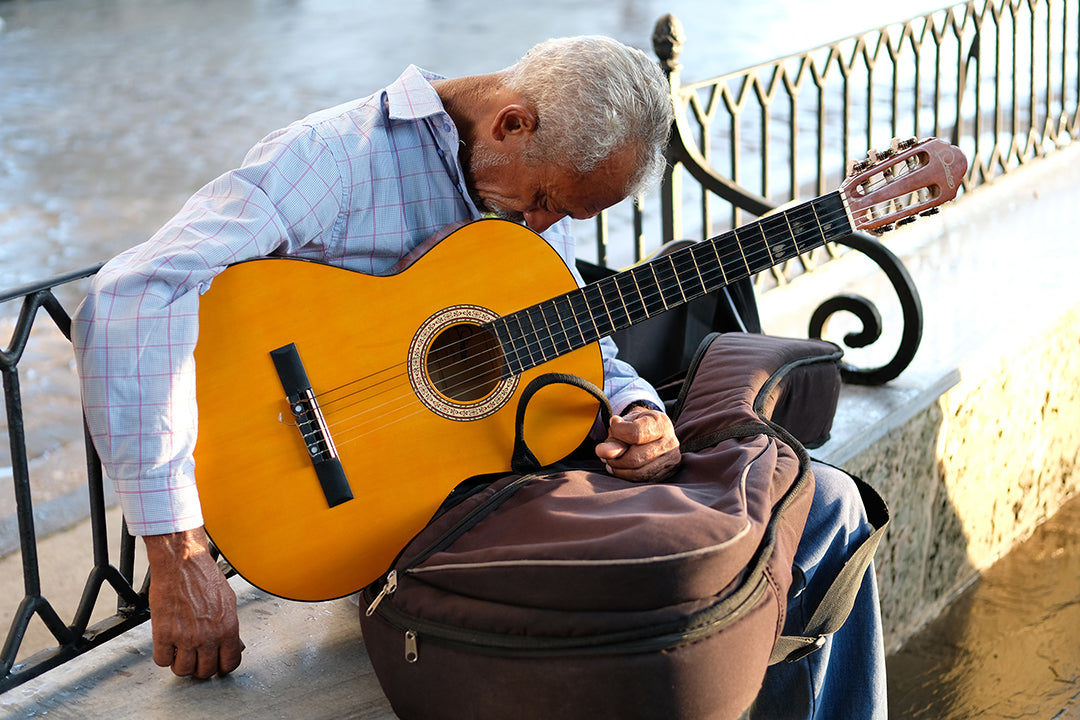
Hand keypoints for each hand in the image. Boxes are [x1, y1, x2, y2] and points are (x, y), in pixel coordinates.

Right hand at [143, 527, 244, 678]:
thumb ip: (230, 627)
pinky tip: (167, 645)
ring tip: (180, 652)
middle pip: (205, 671)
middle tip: (196, 656)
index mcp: (227, 628)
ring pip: (183, 670)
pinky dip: (164, 656)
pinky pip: (162, 660)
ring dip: (181, 664)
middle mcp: (208, 637)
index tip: (216, 663)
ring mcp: (185, 638)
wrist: (182, 564)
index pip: (229, 663)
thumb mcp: (228, 602)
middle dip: (201, 666)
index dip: (222, 666)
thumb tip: (235, 645)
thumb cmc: (204, 577)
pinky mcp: (163, 634)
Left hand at [594, 406, 680, 482]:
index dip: (618, 432)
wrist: (652, 430)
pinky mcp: (667, 474)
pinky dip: (626, 476)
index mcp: (661, 423)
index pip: (635, 434)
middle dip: (615, 458)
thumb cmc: (636, 424)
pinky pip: (642, 480)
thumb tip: (602, 452)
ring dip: (618, 469)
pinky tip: (621, 468)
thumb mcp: (624, 423)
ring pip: (638, 473)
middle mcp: (670, 442)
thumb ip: (613, 438)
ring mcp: (671, 460)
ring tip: (611, 461)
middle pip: (635, 458)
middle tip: (606, 452)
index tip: (613, 427)